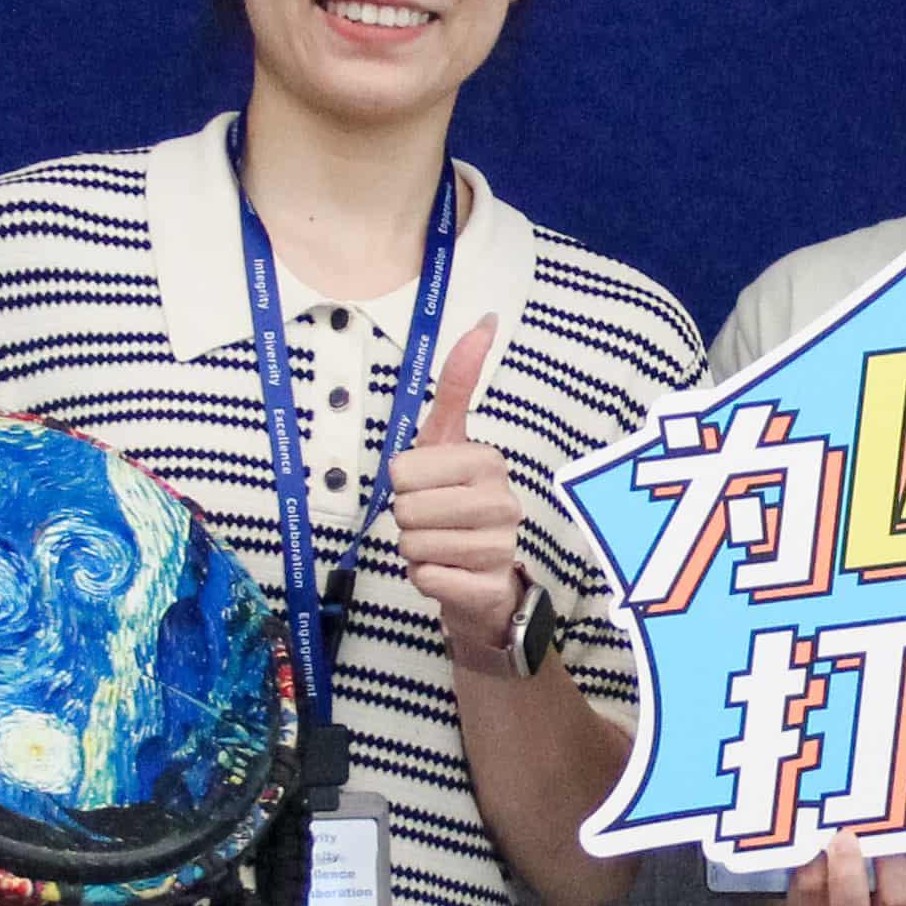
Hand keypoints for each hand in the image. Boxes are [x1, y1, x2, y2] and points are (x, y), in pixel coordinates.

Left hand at [385, 314, 544, 670]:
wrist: (482, 581)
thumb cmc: (456, 502)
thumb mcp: (448, 440)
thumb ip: (459, 382)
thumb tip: (486, 318)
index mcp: (488, 460)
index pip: (403, 470)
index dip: (403, 483)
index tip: (427, 486)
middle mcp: (503, 501)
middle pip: (406, 509)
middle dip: (406, 520)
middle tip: (431, 521)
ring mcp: (501, 547)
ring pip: (414, 546)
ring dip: (416, 551)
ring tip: (440, 547)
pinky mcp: (490, 587)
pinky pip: (428, 578)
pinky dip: (426, 579)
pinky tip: (448, 574)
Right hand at [780, 829, 905, 905]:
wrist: (856, 873)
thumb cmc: (822, 863)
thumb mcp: (800, 860)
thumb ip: (800, 847)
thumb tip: (807, 822)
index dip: (809, 876)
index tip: (812, 843)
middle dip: (847, 876)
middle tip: (844, 836)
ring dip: (891, 865)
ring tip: (886, 830)